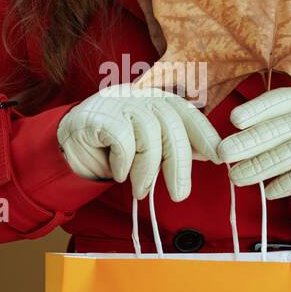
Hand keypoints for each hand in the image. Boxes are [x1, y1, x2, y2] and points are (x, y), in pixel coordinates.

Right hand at [57, 84, 220, 201]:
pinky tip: (120, 173)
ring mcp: (119, 102)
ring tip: (141, 191)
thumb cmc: (116, 145)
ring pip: (148, 135)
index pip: (187, 114)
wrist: (72, 142)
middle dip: (179, 164)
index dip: (205, 134)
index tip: (218, 158)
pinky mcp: (99, 115)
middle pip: (171, 126)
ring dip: (147, 170)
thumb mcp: (150, 145)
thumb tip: (206, 153)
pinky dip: (125, 163)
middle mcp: (142, 96)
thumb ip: (174, 144)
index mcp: (159, 100)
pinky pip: (123, 140)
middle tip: (180, 194)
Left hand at [217, 86, 290, 226]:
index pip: (284, 100)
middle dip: (251, 139)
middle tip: (224, 152)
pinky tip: (270, 191)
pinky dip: (290, 182)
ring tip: (237, 177)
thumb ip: (271, 139)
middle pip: (284, 126)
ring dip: (262, 165)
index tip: (234, 119)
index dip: (259, 108)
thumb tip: (231, 147)